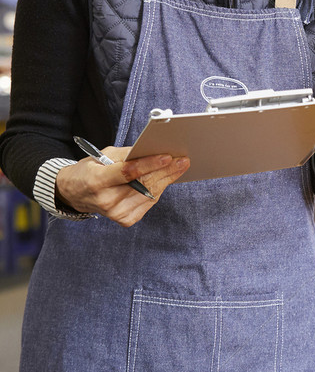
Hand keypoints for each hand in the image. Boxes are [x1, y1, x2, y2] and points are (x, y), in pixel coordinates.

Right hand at [54, 146, 189, 226]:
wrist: (75, 194)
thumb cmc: (90, 170)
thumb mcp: (102, 155)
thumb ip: (126, 154)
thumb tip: (152, 150)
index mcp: (97, 181)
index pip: (128, 172)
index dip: (149, 164)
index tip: (167, 156)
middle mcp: (107, 200)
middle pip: (143, 185)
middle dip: (166, 171)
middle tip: (182, 160)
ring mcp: (116, 213)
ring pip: (150, 194)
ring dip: (167, 180)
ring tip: (179, 167)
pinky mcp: (125, 220)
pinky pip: (148, 203)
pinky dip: (158, 190)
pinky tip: (165, 179)